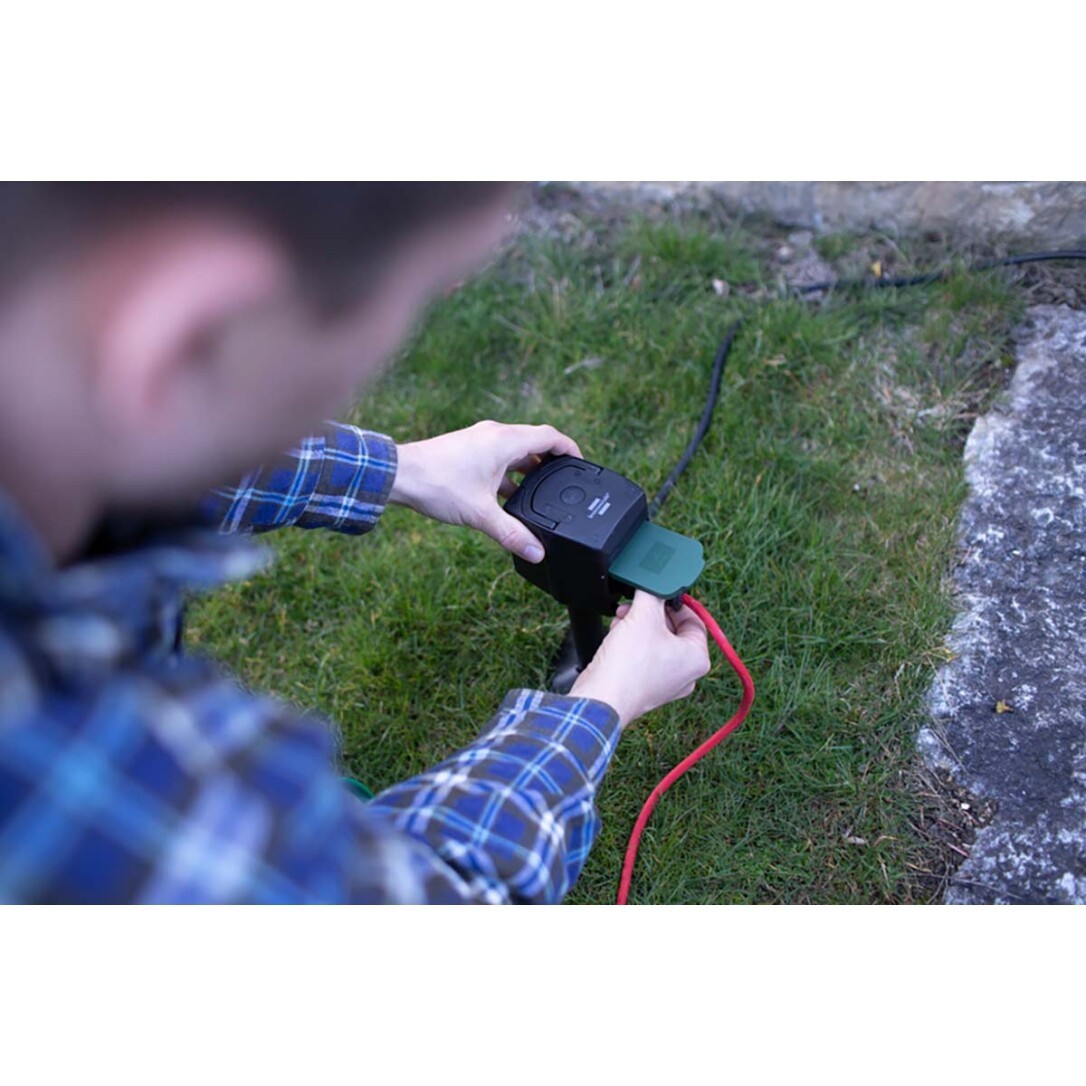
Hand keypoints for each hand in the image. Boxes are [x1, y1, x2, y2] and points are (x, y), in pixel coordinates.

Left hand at [389, 420, 581, 561]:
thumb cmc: (437, 485)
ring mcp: (479, 441)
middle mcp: (494, 435)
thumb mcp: (480, 514)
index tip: (582, 465)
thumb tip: (537, 552)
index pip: (550, 436)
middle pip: (534, 443)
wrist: (397, 475)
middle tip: (563, 485)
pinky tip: (508, 499)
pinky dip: (509, 475)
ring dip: (528, 471)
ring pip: (515, 452)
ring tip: (539, 496)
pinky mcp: (467, 451)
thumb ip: (512, 534)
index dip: (570, 449)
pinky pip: (498, 459)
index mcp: (504, 441)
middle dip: (551, 464)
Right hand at [570, 591, 710, 727]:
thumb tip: (653, 582)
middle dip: (650, 614)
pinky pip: (644, 658)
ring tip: (621, 619)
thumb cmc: (629, 665)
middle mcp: (686, 674)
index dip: (674, 603)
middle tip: (634, 605)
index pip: (694, 620)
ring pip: (656, 644)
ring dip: (638, 627)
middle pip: (673, 631)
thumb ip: (652, 593)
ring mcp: (665, 684)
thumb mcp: (643, 616)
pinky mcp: (645, 688)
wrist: (601, 697)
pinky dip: (631, 644)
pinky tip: (616, 636)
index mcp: (697, 658)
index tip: (658, 594)